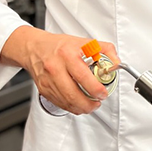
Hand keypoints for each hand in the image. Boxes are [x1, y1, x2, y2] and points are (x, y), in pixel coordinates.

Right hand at [4, 27, 118, 114]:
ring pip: (66, 101)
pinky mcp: (43, 89)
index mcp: (67, 55)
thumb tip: (116, 64)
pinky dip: (71, 107)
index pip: (82, 77)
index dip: (95, 89)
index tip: (103, 94)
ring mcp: (47, 80)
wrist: (34, 48)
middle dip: (88, 104)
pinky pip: (59, 103)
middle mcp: (55, 68)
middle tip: (98, 102)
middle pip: (72, 94)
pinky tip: (79, 105)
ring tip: (91, 106)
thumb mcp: (85, 42)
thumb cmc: (60, 45)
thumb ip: (106, 50)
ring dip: (81, 108)